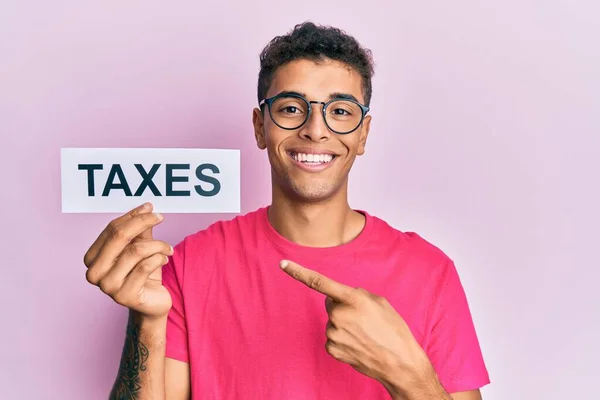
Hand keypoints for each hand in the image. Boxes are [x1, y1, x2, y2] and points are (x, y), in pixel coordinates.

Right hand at [84, 203, 173, 319]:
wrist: (151, 303)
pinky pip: (145, 267)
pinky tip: (165, 259)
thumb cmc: (144, 273)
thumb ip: (140, 230)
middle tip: (160, 217)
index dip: (132, 216)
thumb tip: (146, 209)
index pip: (112, 229)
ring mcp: (107, 286)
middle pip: (119, 237)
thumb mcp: (141, 247)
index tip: (150, 207)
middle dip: (142, 222)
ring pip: (136, 251)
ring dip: (158, 245)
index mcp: (92, 258)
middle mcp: (94, 272)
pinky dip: (159, 259)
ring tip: (168, 248)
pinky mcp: (124, 296)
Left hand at [279, 259, 437, 395]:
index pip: (320, 282)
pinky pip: (332, 337)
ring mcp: (333, 333)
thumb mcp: (379, 302)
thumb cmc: (393, 329)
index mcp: (352, 299)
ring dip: (344, 324)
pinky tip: (358, 343)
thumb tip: (342, 297)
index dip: (298, 272)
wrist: (400, 362)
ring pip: (333, 321)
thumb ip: (356, 294)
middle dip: (342, 307)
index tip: (282, 264)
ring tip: (364, 333)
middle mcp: (339, 315)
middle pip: (331, 304)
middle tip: (363, 319)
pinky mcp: (331, 349)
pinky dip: (343, 339)